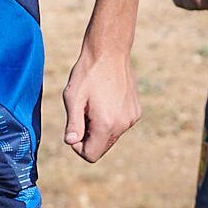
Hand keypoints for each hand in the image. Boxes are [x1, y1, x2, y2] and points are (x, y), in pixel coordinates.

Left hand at [62, 46, 139, 162]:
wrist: (109, 52)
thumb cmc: (88, 73)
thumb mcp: (73, 98)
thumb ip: (73, 124)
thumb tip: (70, 142)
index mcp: (106, 124)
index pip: (91, 155)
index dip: (78, 146)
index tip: (74, 128)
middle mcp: (123, 125)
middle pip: (102, 148)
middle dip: (89, 137)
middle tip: (83, 113)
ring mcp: (132, 118)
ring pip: (111, 137)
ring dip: (100, 128)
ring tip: (94, 105)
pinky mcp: (136, 111)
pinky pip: (120, 125)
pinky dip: (111, 119)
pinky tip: (105, 100)